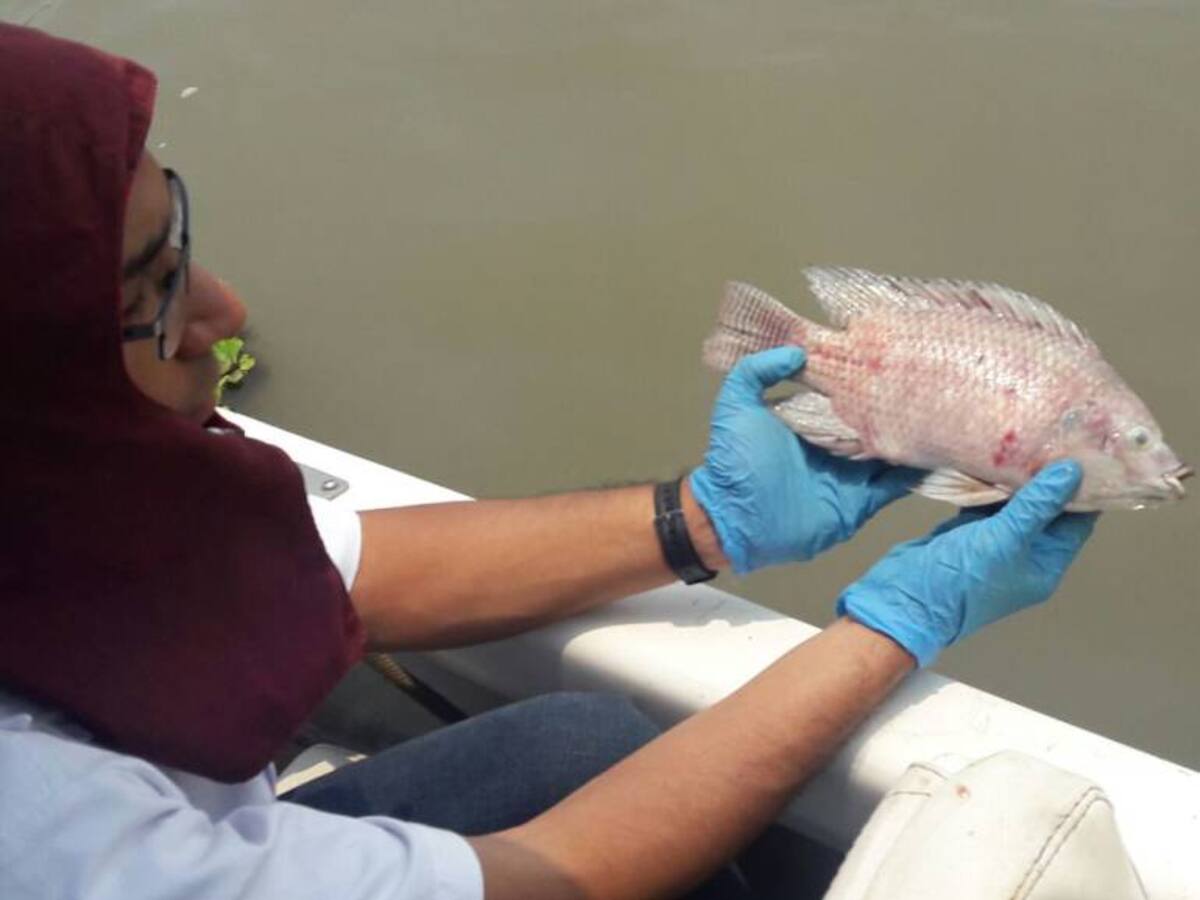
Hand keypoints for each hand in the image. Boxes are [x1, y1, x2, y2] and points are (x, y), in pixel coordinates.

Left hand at [689, 347, 919, 573]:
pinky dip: (915, 473)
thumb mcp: (735, 407)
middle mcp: (833, 446)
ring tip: (942, 416)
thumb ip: (755, 371)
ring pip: (891, 451)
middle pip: (874, 422)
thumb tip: (795, 350)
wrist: (734, 520)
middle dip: (897, 408)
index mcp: (808, 421)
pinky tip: (937, 454)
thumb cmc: (733, 463)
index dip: (864, 380)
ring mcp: (849, 475)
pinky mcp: (859, 503)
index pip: (845, 396)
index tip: (892, 360)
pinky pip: (895, 486)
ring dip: (912, 439)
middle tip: (929, 385)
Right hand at [837, 460, 1097, 666]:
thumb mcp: (1005, 539)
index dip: (1082, 488)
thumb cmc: (961, 578)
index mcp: (1045, 564)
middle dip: (1047, 476)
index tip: (1084, 450)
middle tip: (1051, 435)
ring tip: (1022, 438)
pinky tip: (987, 456)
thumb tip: (1073, 470)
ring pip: (1013, 504)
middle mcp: (1025, 553)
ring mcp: (993, 542)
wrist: (904, 600)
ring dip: (1015, 477)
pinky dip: (986, 483)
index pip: (1076, 521)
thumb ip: (1037, 504)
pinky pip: (985, 503)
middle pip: (1045, 509)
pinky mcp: (966, 532)